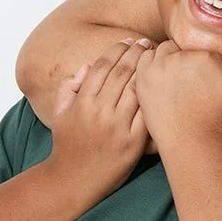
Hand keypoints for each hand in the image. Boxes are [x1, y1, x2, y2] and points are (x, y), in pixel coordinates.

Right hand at [46, 38, 150, 190]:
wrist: (73, 181)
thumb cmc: (67, 145)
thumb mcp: (59, 114)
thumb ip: (68, 87)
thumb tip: (86, 66)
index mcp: (82, 102)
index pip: (102, 66)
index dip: (117, 49)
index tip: (128, 39)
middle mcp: (100, 112)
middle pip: (122, 73)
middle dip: (136, 52)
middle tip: (147, 42)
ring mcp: (118, 127)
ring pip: (137, 89)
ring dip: (148, 69)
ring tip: (156, 57)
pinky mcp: (133, 142)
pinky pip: (147, 113)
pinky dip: (155, 96)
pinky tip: (162, 84)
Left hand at [134, 40, 221, 146]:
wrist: (195, 143)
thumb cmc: (221, 121)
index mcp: (203, 56)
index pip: (201, 51)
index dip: (205, 65)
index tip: (203, 81)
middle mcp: (179, 58)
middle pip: (180, 49)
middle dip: (183, 59)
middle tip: (186, 79)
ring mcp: (158, 68)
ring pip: (160, 52)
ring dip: (164, 59)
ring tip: (171, 78)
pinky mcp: (143, 81)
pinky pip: (142, 63)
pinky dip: (148, 66)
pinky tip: (157, 80)